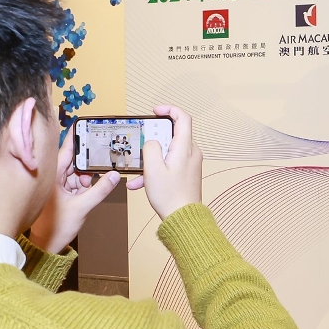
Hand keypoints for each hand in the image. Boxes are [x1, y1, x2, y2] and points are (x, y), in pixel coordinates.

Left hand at [29, 134, 121, 252]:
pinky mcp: (62, 194)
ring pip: (76, 172)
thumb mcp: (82, 207)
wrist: (47, 245)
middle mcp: (53, 177)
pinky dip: (85, 184)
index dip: (75, 137)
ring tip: (98, 177)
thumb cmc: (54, 227)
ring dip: (87, 175)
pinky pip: (76, 183)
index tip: (84, 125)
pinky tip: (94, 186)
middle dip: (88, 159)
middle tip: (103, 152)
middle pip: (73, 160)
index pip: (65, 150)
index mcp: (52, 175)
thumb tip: (114, 176)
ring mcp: (58, 186)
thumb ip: (100, 190)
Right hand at [126, 105, 202, 219]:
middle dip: (153, 140)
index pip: (183, 118)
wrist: (183, 219)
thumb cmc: (170, 196)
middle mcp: (191, 153)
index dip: (169, 110)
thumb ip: (150, 148)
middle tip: (141, 146)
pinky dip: (155, 171)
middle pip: (172, 135)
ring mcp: (190, 164)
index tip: (155, 111)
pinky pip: (169, 165)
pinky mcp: (186, 173)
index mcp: (185, 148)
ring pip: (167, 152)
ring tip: (138, 173)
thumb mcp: (153, 169)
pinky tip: (140, 184)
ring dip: (151, 160)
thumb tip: (151, 142)